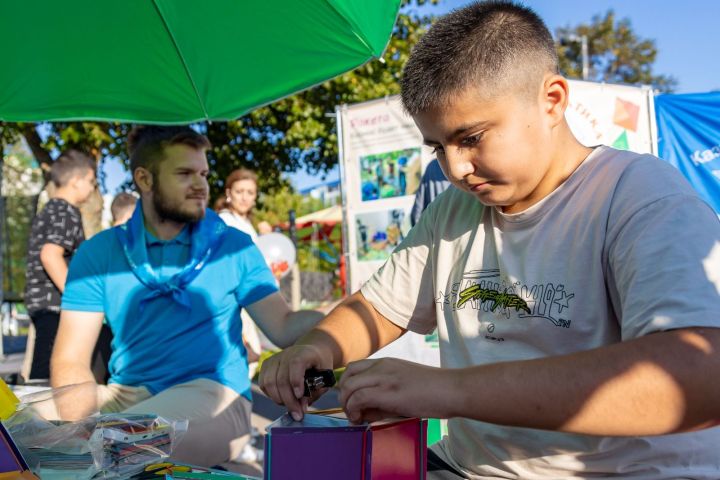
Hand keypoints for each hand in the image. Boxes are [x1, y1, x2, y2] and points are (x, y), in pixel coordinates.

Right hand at [259, 344, 332, 420]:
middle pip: (281, 379)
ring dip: (279, 400)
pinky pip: (263, 384)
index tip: (300, 396)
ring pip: (269, 383)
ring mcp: (274, 359)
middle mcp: (287, 353)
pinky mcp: (266, 365)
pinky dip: (271, 395)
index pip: (295, 364)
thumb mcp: (324, 377)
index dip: (296, 381)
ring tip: (291, 406)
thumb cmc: (319, 366)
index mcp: (304, 353)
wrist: (311, 352)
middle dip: (289, 401)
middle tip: (298, 414)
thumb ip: (315, 392)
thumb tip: (301, 408)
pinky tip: (282, 399)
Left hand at [338, 358, 453, 423]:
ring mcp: (384, 377)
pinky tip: (360, 419)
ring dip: (346, 404)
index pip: (354, 368)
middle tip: (351, 411)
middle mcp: (382, 366)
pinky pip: (359, 398)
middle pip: (347, 375)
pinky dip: (353, 410)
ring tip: (356, 417)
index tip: (352, 401)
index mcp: (386, 363)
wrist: (452, 389)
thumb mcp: (405, 384)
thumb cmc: (434, 391)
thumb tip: (365, 410)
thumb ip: (384, 393)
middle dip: (343, 395)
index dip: (348, 386)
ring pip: (349, 386)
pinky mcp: (388, 392)